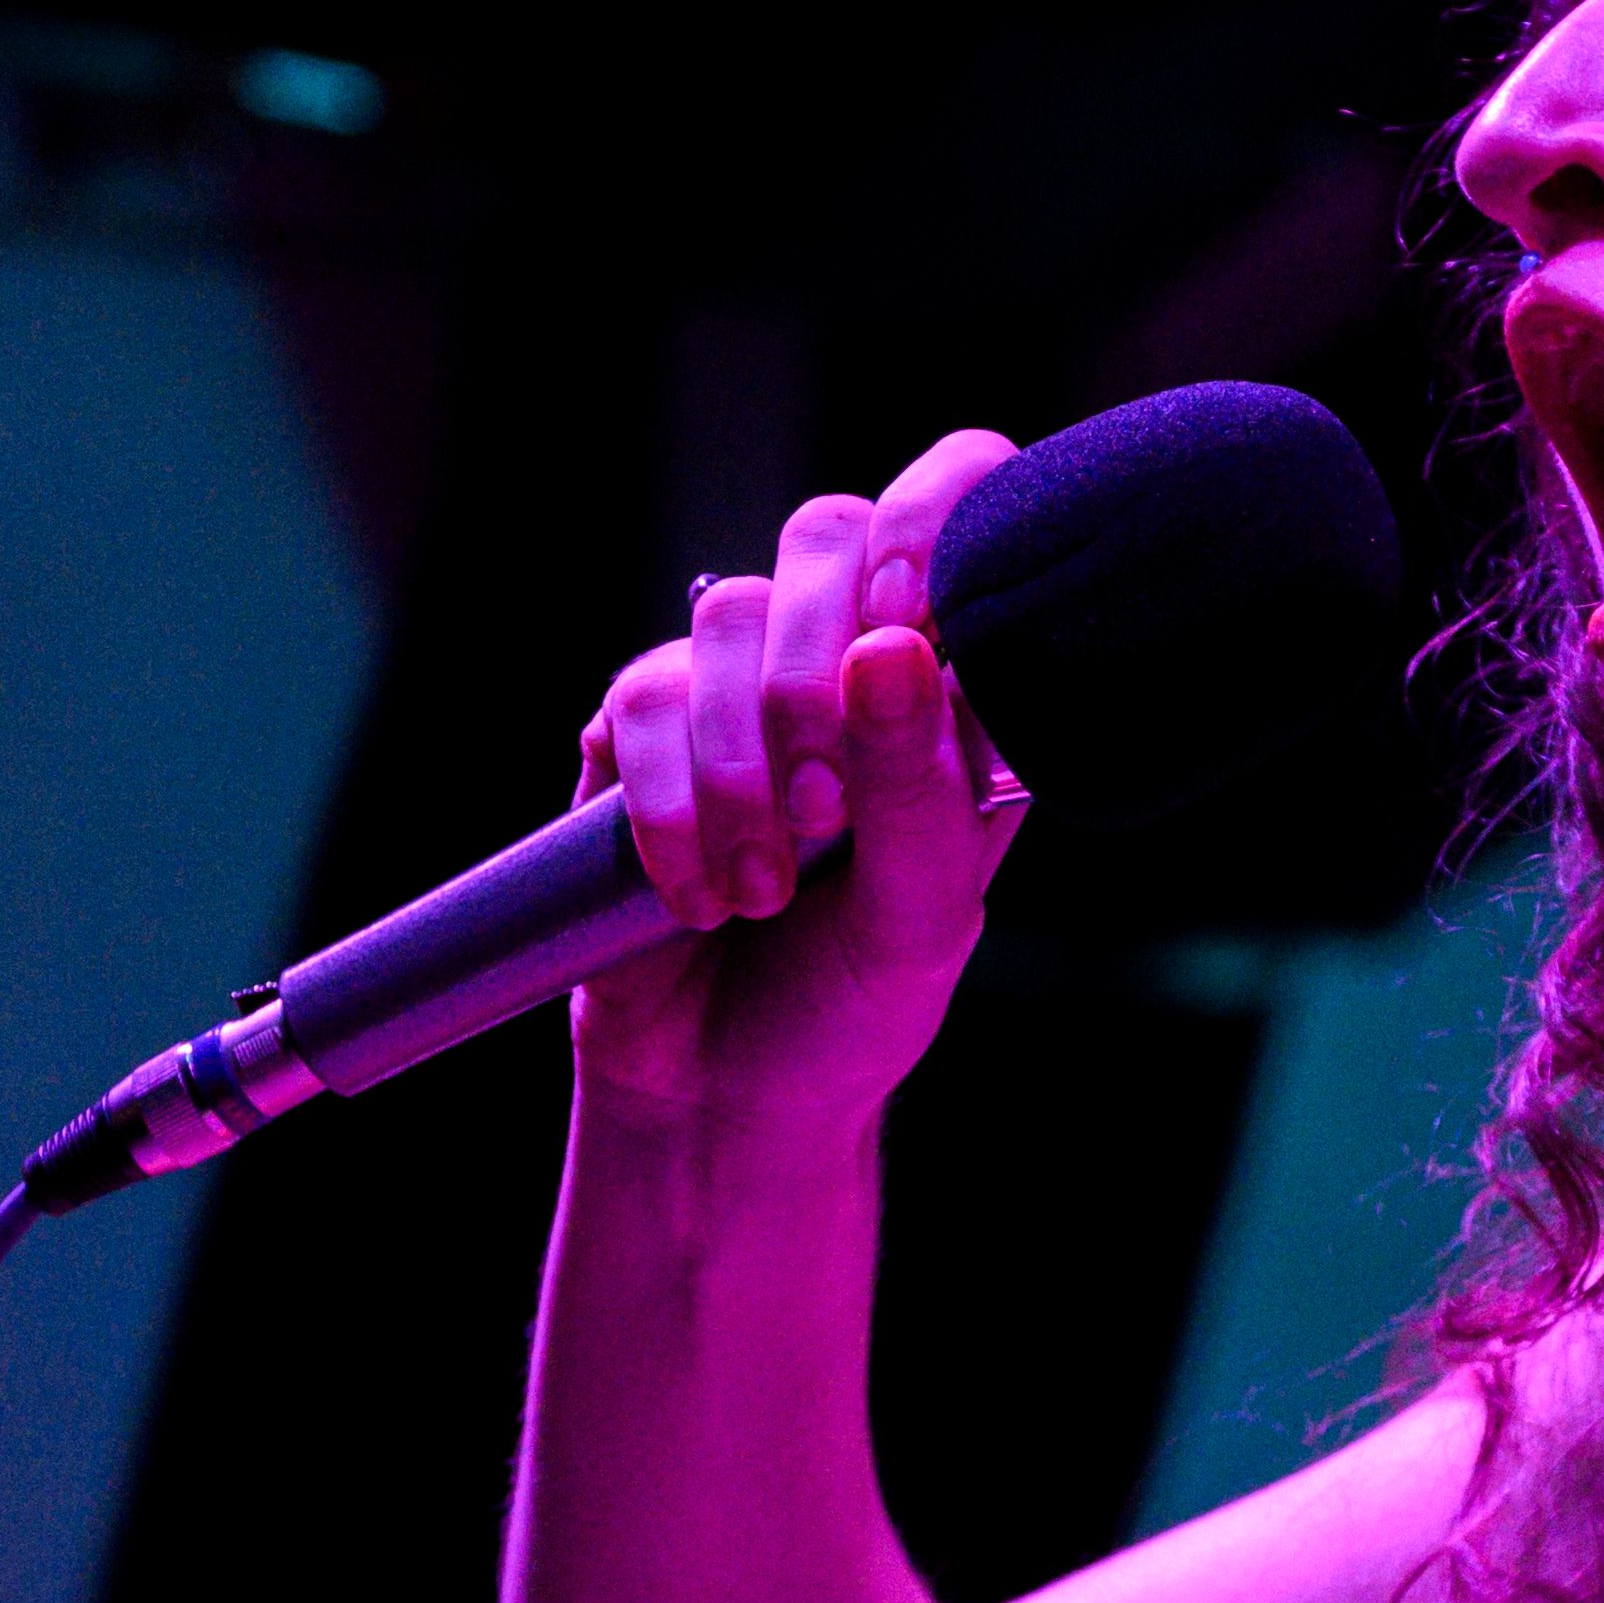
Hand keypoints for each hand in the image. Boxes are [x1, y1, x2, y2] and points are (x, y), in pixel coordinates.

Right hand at [561, 432, 1028, 1143]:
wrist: (728, 1100)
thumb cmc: (857, 1004)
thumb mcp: (926, 916)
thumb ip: (922, 784)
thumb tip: (891, 645)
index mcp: (956, 679)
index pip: (965, 503)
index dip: (933, 517)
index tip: (908, 615)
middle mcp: (848, 657)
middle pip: (824, 536)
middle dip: (814, 671)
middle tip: (828, 809)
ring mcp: (738, 685)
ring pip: (722, 618)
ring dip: (743, 767)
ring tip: (767, 887)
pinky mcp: (639, 731)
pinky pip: (638, 700)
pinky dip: (672, 806)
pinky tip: (702, 893)